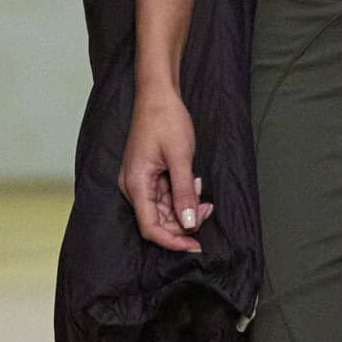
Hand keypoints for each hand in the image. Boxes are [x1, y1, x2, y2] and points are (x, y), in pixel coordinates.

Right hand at [119, 88, 214, 253]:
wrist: (158, 95)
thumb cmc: (166, 119)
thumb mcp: (181, 157)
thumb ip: (185, 192)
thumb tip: (190, 223)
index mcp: (136, 184)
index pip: (150, 227)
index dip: (173, 241)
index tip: (196, 246)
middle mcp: (133, 187)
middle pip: (157, 221)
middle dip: (184, 223)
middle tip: (208, 211)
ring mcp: (140, 181)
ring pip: (163, 210)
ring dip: (185, 209)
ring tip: (205, 198)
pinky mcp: (148, 176)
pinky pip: (165, 196)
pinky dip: (182, 196)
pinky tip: (195, 184)